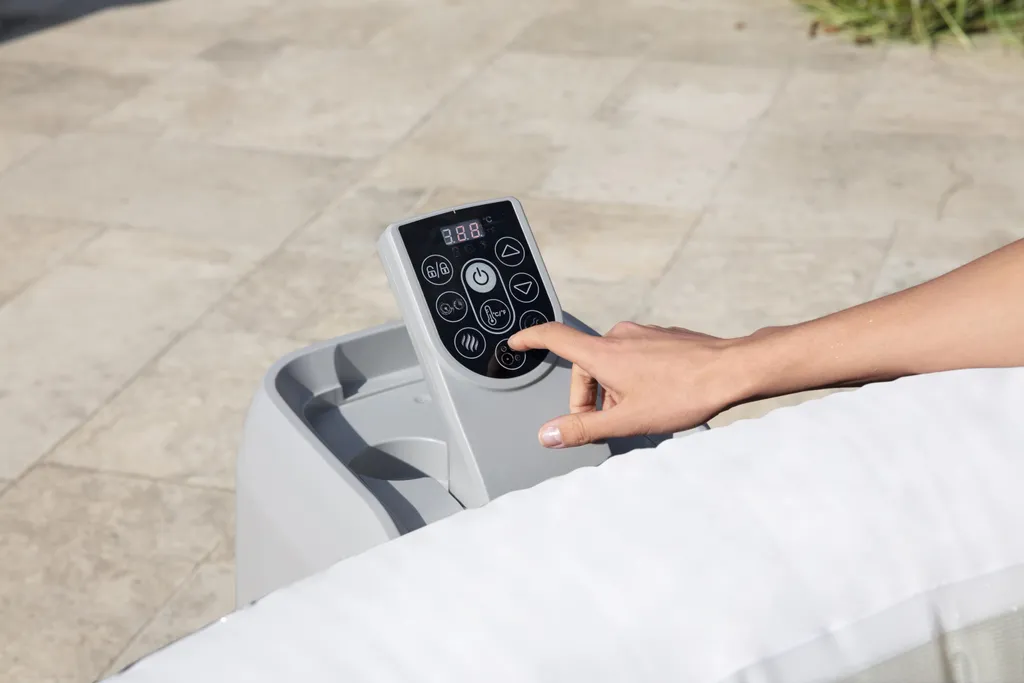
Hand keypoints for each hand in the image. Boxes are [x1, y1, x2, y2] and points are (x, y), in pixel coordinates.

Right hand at [508, 321, 758, 448]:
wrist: (732, 370)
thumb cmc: (684, 392)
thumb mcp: (627, 420)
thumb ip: (583, 428)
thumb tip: (548, 435)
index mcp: (603, 353)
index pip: (553, 338)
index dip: (529, 339)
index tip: (516, 342)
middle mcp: (619, 337)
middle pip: (586, 365)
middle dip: (589, 397)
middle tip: (608, 423)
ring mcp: (643, 334)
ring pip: (612, 363)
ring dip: (614, 390)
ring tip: (641, 411)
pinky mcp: (663, 337)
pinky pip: (635, 358)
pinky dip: (635, 378)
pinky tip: (659, 397)